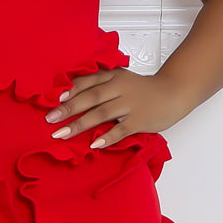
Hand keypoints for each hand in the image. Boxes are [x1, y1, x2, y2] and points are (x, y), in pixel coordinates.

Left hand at [43, 69, 191, 147]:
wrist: (173, 93)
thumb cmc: (141, 90)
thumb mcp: (120, 80)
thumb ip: (100, 85)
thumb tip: (68, 96)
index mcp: (113, 76)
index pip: (88, 81)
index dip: (69, 90)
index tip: (52, 99)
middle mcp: (120, 88)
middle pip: (91, 97)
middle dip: (68, 108)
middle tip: (49, 119)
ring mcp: (130, 104)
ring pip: (102, 114)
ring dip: (80, 124)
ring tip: (62, 134)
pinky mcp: (140, 120)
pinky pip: (121, 130)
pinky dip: (107, 137)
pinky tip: (94, 145)